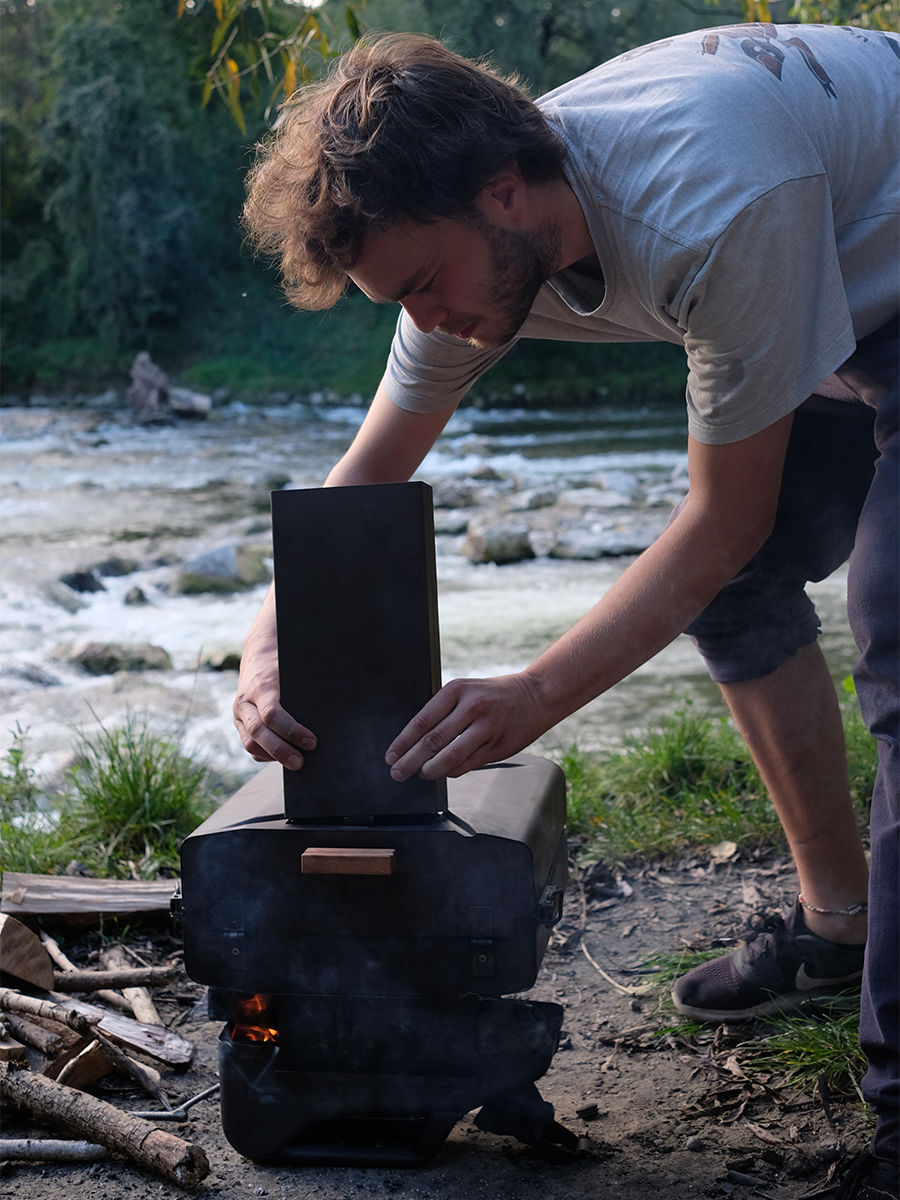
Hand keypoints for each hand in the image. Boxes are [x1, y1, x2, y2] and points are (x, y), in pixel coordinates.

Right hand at [232, 595, 316, 769]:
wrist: (258, 654)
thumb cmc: (285, 663)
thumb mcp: (294, 668)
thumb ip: (309, 686)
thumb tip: (340, 705)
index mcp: (261, 687)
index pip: (273, 714)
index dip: (293, 731)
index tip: (313, 742)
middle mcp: (245, 702)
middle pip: (259, 733)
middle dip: (281, 751)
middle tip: (301, 763)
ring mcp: (239, 715)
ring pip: (250, 744)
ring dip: (273, 757)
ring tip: (295, 764)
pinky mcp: (240, 724)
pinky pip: (250, 747)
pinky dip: (266, 756)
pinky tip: (283, 759)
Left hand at [384, 672, 544, 780]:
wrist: (537, 695)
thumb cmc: (495, 695)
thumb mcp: (466, 690)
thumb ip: (444, 711)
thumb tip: (415, 742)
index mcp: (457, 690)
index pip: (422, 721)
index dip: (403, 742)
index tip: (391, 756)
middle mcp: (471, 708)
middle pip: (432, 742)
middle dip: (409, 761)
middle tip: (397, 773)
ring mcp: (486, 728)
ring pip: (449, 757)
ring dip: (430, 770)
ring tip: (421, 774)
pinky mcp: (497, 746)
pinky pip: (467, 765)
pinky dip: (452, 770)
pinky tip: (445, 771)